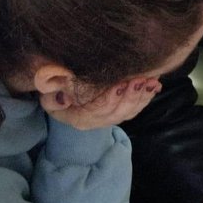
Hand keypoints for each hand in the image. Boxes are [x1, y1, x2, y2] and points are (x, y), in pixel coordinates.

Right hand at [40, 77, 159, 129]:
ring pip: (129, 112)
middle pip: (117, 113)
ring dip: (142, 97)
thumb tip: (62, 97)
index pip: (97, 110)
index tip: (121, 84)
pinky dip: (145, 97)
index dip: (111, 98)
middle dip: (131, 96)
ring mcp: (108, 118)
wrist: (60, 95)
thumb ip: (52, 96)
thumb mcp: (47, 93)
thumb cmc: (54, 90)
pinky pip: (134, 109)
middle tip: (142, 80)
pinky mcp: (118, 112)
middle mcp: (95, 122)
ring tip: (151, 81)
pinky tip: (154, 85)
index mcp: (79, 118)